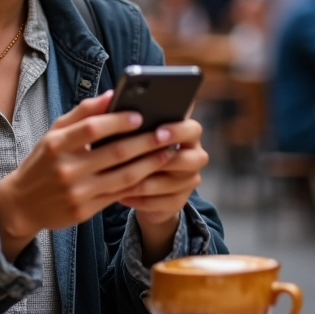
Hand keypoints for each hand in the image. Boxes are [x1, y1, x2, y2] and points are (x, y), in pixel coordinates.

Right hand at [0, 91, 181, 261]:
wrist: (21, 204)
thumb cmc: (43, 161)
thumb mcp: (54, 133)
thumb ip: (82, 112)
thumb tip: (112, 94)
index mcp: (56, 145)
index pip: (92, 128)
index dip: (118, 121)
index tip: (140, 115)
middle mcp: (66, 169)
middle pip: (114, 153)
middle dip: (145, 142)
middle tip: (166, 133)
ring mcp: (76, 193)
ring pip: (123, 177)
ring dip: (150, 164)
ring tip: (167, 152)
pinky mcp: (84, 212)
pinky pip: (119, 195)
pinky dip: (138, 183)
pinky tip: (153, 173)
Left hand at [117, 118, 208, 264]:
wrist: (145, 182)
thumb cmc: (138, 148)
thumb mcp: (138, 133)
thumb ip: (137, 123)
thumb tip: (119, 111)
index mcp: (189, 134)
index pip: (193, 130)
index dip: (177, 131)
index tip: (157, 133)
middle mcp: (195, 156)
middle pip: (192, 159)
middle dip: (163, 159)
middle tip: (137, 159)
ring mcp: (189, 181)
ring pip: (172, 183)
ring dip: (144, 181)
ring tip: (119, 179)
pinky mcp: (179, 201)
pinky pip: (161, 203)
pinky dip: (139, 199)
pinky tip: (120, 194)